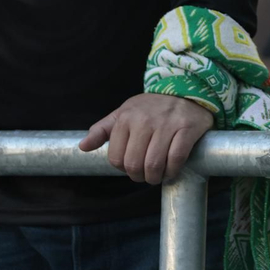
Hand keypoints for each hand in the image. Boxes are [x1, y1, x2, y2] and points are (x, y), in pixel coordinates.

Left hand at [78, 92, 214, 183]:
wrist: (187, 92)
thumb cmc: (152, 108)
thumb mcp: (124, 113)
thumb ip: (103, 130)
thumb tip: (82, 147)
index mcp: (126, 117)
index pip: (116, 158)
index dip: (122, 169)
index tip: (131, 167)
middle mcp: (145, 119)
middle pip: (134, 164)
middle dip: (139, 176)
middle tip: (145, 175)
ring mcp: (167, 123)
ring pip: (154, 164)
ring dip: (155, 177)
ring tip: (158, 175)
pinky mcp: (187, 128)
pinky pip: (176, 158)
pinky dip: (172, 171)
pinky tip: (171, 170)